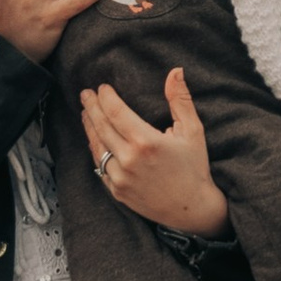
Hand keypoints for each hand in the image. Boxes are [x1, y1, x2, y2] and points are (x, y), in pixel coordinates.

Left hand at [77, 69, 230, 237]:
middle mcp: (129, 160)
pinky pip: (100, 166)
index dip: (106, 97)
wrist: (192, 209)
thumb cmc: (194, 168)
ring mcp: (120, 177)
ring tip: (86, 113)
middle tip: (86, 94)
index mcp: (146, 142)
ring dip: (89, 127)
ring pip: (96, 146)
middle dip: (91, 107)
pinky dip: (95, 149)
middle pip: (101, 126)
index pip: (116, 111)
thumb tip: (175, 71)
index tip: (102, 87)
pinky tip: (94, 139)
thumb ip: (180, 100)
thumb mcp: (193, 131)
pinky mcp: (117, 191)